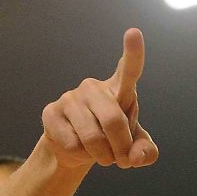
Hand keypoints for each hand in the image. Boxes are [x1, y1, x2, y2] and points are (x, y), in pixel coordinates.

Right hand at [42, 28, 158, 169]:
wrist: (75, 149)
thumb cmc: (110, 139)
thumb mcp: (133, 147)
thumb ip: (145, 151)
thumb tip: (137, 157)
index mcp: (119, 89)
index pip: (129, 69)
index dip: (133, 53)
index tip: (134, 33)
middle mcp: (94, 87)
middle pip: (113, 120)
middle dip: (122, 149)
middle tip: (123, 162)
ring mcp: (70, 98)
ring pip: (92, 137)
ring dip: (103, 156)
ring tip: (103, 156)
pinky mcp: (51, 113)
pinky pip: (72, 144)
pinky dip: (81, 156)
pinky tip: (78, 148)